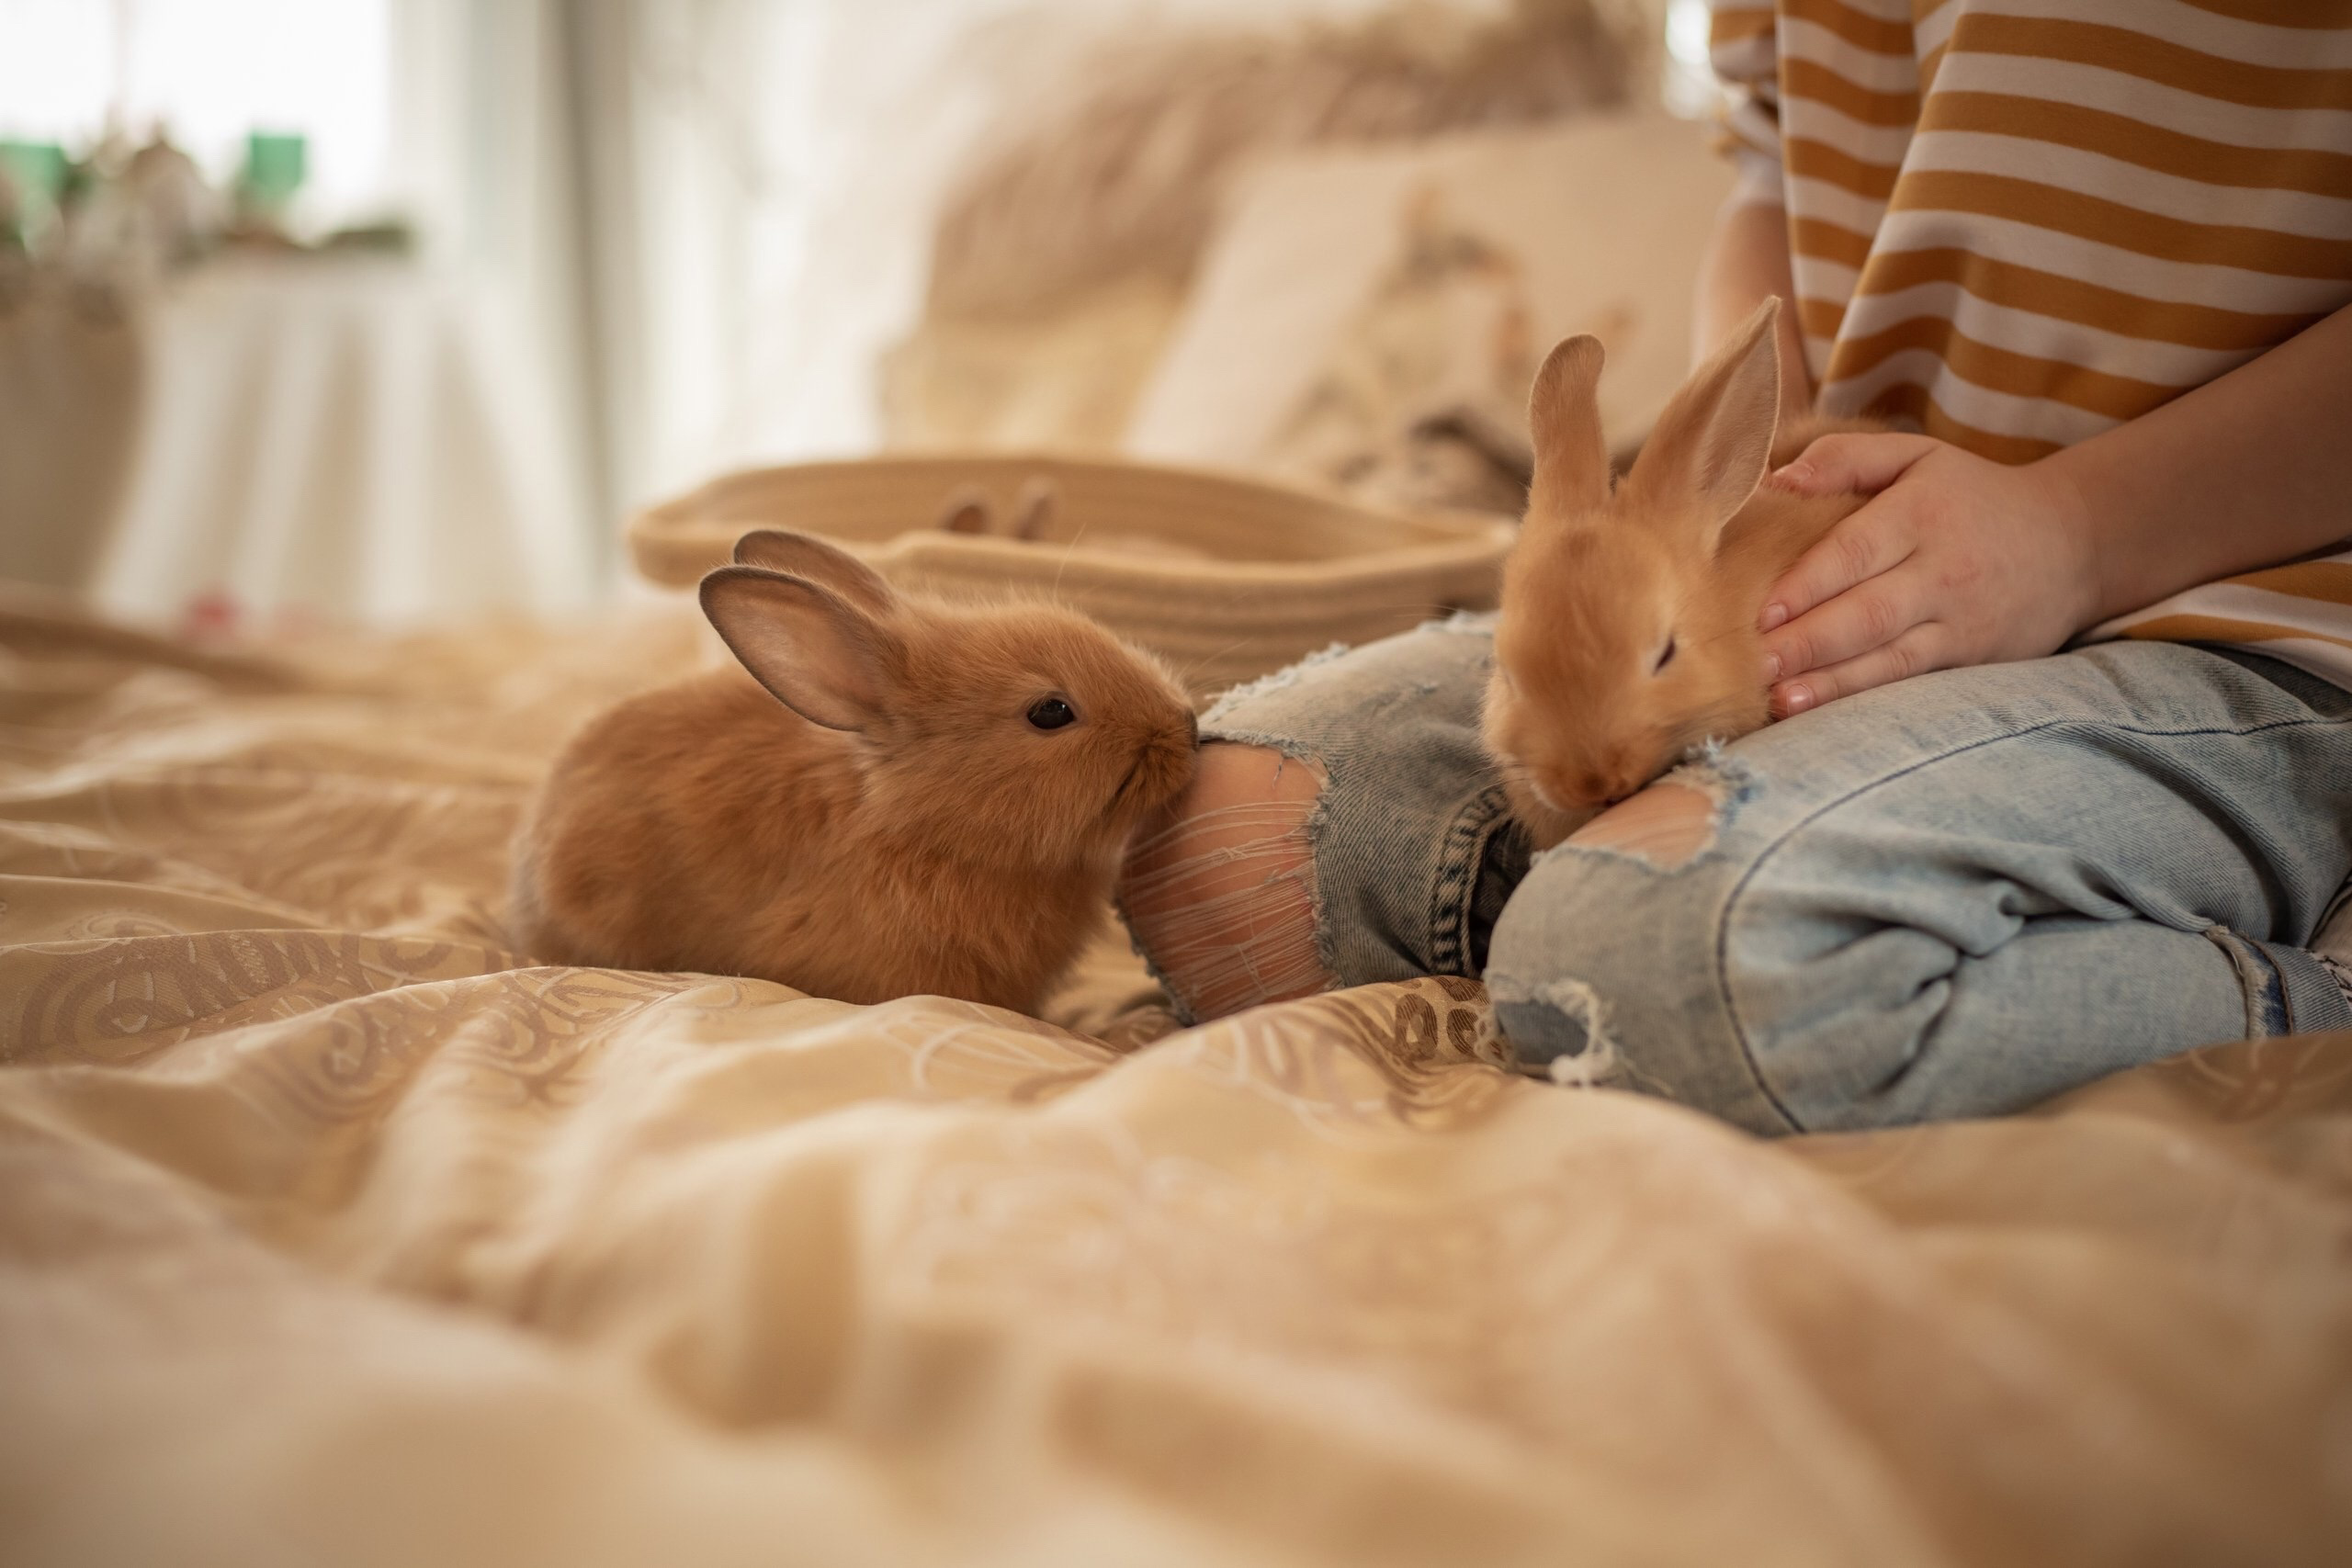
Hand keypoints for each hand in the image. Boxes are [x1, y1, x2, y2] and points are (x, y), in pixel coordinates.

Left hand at [1758, 432, 2098, 714]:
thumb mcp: (1917, 456)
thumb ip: (1844, 459)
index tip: (1759, 610)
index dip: (1806, 583)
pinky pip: (1908, 681)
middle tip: (1751, 662)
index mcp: (1920, 514)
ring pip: (1886, 656)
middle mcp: (1941, 571)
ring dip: (1829, 681)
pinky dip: (1862, 697)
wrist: (2074, 542)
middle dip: (1806, 642)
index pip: (1854, 551)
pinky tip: (1820, 709)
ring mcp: (1958, 621)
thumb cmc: (1971, 496)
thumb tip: (1774, 478)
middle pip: (1866, 612)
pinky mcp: (1969, 658)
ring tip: (1777, 697)